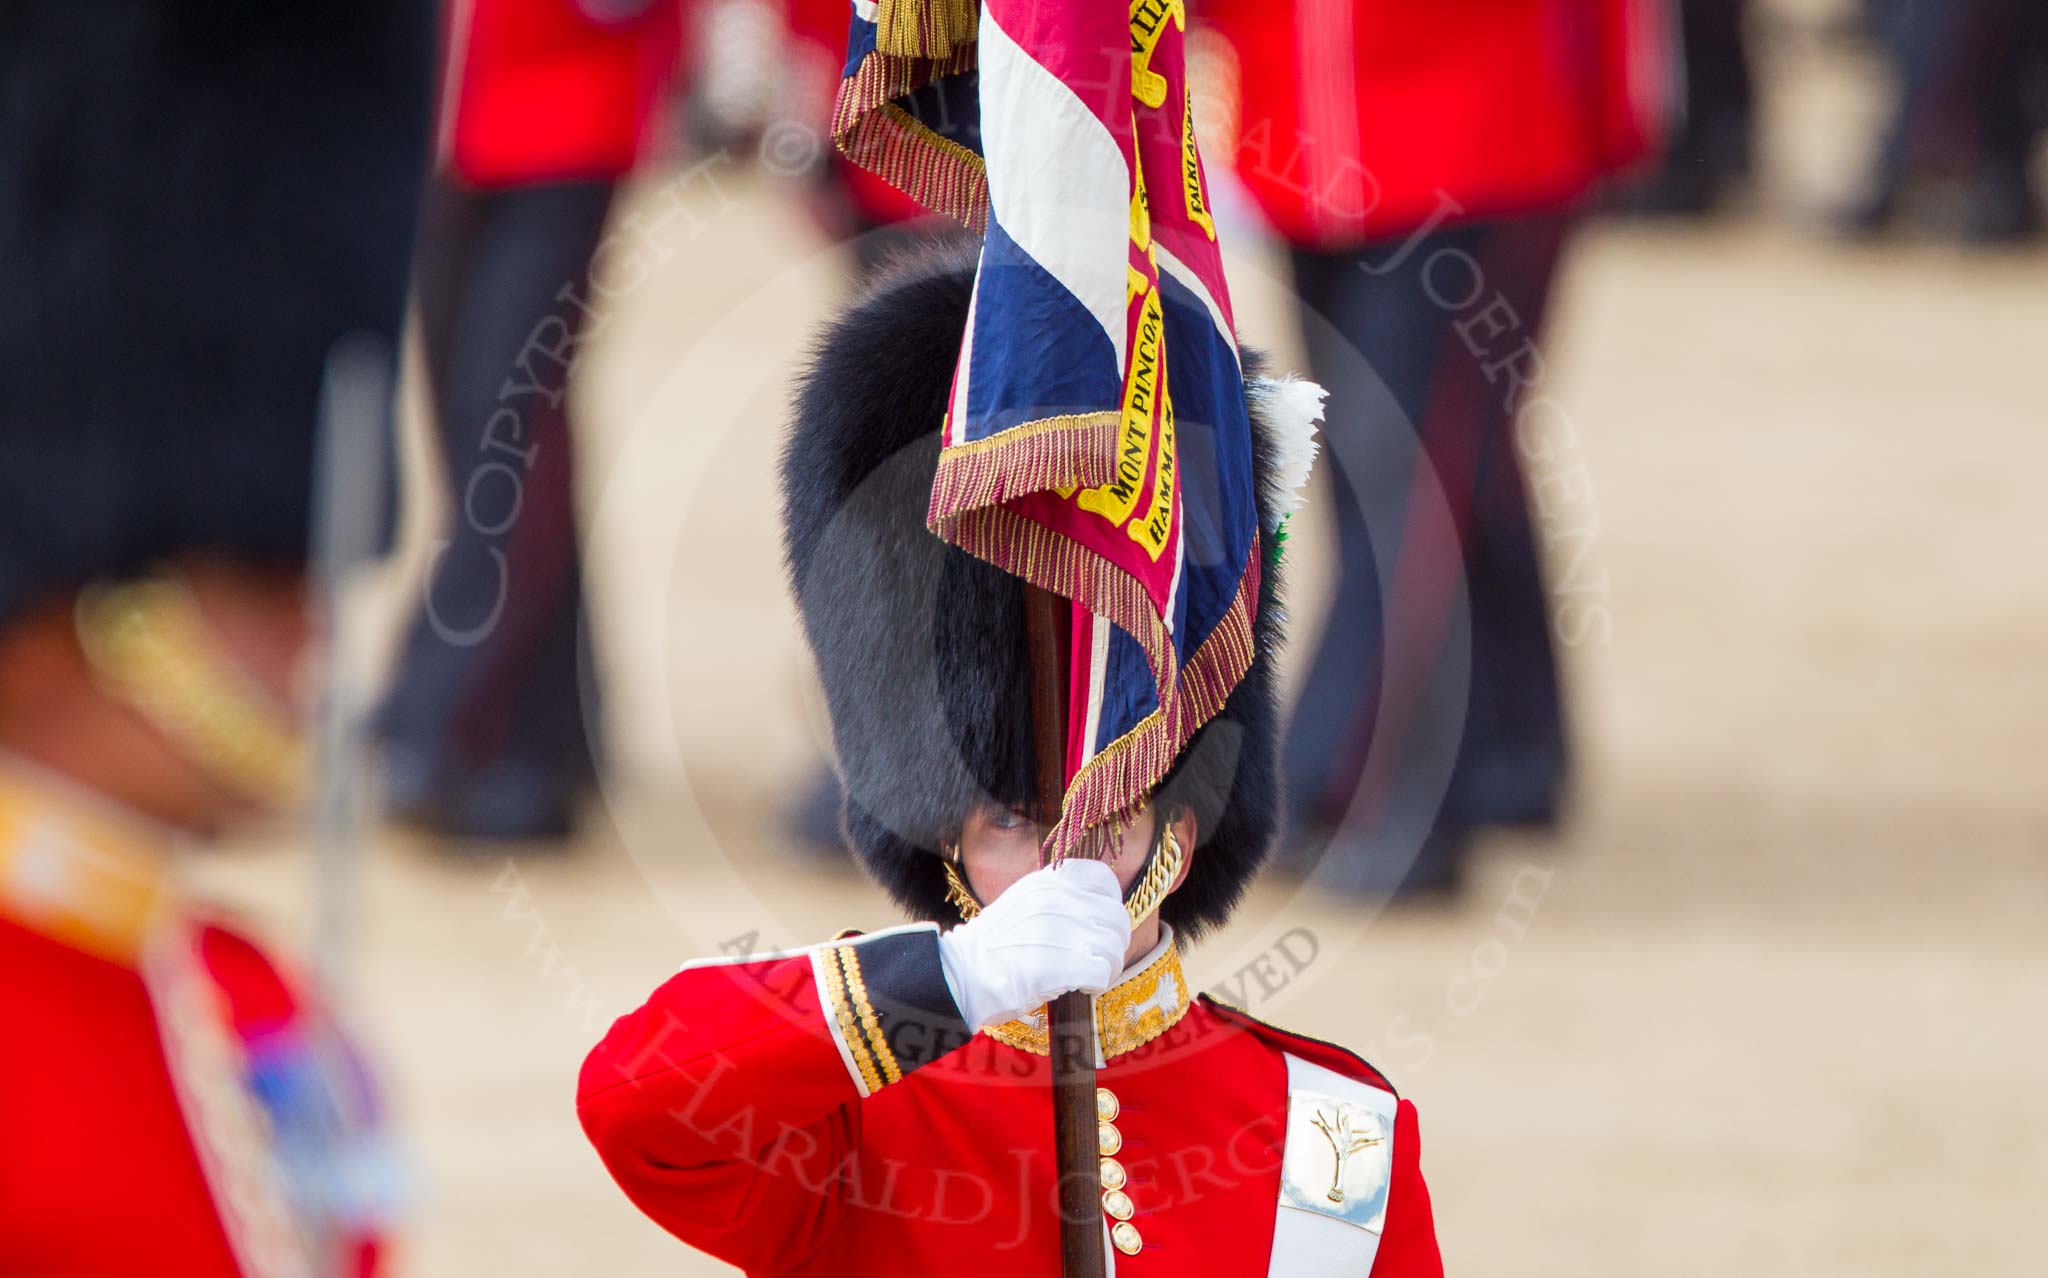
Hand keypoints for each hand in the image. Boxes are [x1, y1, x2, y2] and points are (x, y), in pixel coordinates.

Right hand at [936, 859, 1131, 1030]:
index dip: (1110, 903)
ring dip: (1109, 965)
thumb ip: (1055, 899)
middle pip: (1116, 917)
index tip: (1100, 923)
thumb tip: (1091, 912)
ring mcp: (1061, 931)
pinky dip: (1098, 983)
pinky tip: (1082, 987)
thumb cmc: (991, 947)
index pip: (1103, 879)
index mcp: (1047, 882)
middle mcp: (1058, 900)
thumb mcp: (1022, 903)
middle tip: (1100, 958)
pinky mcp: (1063, 965)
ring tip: (1090, 976)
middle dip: (1114, 941)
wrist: (961, 975)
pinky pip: (1103, 972)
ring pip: (1113, 946)